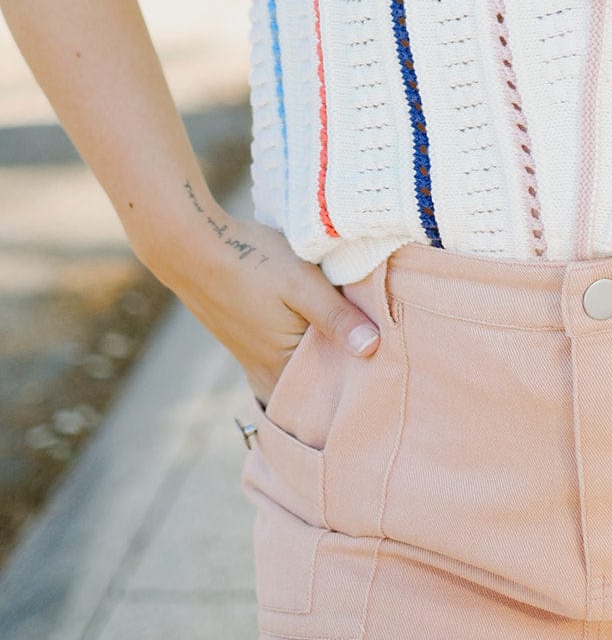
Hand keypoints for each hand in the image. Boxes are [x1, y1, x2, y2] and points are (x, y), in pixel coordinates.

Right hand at [140, 197, 381, 409]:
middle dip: (346, 375)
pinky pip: (287, 358)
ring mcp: (255, 360)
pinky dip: (307, 350)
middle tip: (386, 359)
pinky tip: (323, 330)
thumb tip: (373, 349)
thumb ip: (336, 316)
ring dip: (327, 359)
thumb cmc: (250, 261)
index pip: (331, 393)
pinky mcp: (250, 342)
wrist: (192, 245)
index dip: (361, 382)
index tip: (391, 372)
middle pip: (317, 387)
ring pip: (303, 371)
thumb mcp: (301, 284)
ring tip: (360, 343)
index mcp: (281, 368)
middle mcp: (266, 374)